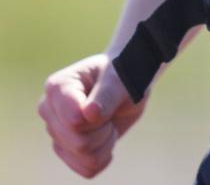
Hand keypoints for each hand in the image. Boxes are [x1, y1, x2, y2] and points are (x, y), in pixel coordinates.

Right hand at [38, 54, 146, 177]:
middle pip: (79, 142)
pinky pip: (87, 169)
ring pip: (84, 157)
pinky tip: (106, 136)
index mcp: (57, 87)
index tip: (107, 100)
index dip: (98, 118)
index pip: (74, 121)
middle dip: (104, 129)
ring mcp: (55, 132)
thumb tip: (88, 115)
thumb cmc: (122, 74)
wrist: (125, 85)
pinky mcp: (64, 150)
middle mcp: (49, 111)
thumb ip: (106, 95)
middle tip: (110, 109)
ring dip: (106, 141)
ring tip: (108, 120)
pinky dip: (104, 155)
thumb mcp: (120, 78)